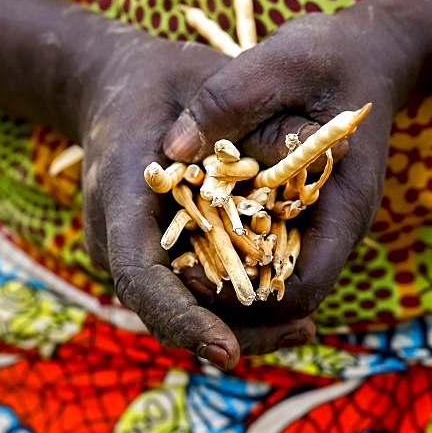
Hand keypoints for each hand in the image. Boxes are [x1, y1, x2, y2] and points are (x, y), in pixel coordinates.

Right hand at [78, 31, 314, 367]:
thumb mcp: (207, 84)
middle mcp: (110, 236)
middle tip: (302, 333)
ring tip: (302, 328)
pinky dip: (225, 305)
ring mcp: (121, 252)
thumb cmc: (164, 81)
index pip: (140, 275)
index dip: (182, 318)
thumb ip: (251, 122)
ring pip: (174, 310)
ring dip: (234, 326)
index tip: (227, 352)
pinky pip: (181, 292)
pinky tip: (280, 307)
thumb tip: (321, 155)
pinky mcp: (143, 256)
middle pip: (163, 310)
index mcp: (117, 195)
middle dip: (227, 334)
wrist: (115, 87)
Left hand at [162, 10, 420, 323]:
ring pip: (271, 283)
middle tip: (169, 277)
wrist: (367, 50)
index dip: (248, 298)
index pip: (303, 289)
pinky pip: (262, 251)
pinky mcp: (298, 212)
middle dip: (229, 302)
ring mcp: (318, 223)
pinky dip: (228, 252)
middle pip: (283, 301)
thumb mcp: (282, 61)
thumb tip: (172, 147)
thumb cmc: (332, 54)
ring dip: (225, 282)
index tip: (191, 275)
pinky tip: (188, 234)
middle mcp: (334, 228)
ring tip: (170, 264)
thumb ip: (228, 99)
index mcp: (344, 208)